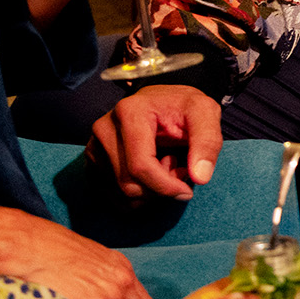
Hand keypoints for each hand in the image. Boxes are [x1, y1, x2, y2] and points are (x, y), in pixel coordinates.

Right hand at [87, 83, 221, 199]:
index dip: (166, 186)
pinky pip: (112, 196)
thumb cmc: (184, 107)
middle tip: (178, 167)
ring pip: (120, 194)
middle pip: (129, 184)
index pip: (141, 166)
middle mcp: (104, 128)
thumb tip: (200, 178)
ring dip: (150, 191)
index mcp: (129, 111)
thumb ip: (207, 142)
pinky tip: (150, 174)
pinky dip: (137, 195)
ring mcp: (94, 145)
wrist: (163, 102)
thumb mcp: (206, 113)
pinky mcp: (92, 161)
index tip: (187, 190)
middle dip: (160, 187)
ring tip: (164, 163)